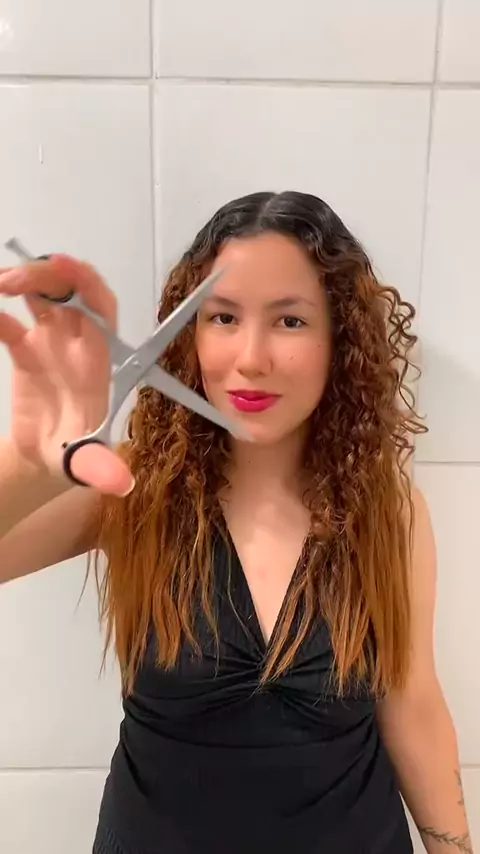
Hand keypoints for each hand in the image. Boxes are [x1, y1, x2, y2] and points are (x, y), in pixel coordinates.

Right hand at [0, 254, 134, 495]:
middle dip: (46, 275)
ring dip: (24, 281)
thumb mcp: (86, 465)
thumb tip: (121, 484)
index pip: (101, 308)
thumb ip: (99, 469)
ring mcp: (52, 344)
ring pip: (43, 297)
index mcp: (98, 358)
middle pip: (70, 292)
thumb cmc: (74, 457)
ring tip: (0, 285)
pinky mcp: (26, 353)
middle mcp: (78, 344)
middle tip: (13, 279)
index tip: (61, 263)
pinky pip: (12, 323)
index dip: (85, 282)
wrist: (47, 463)